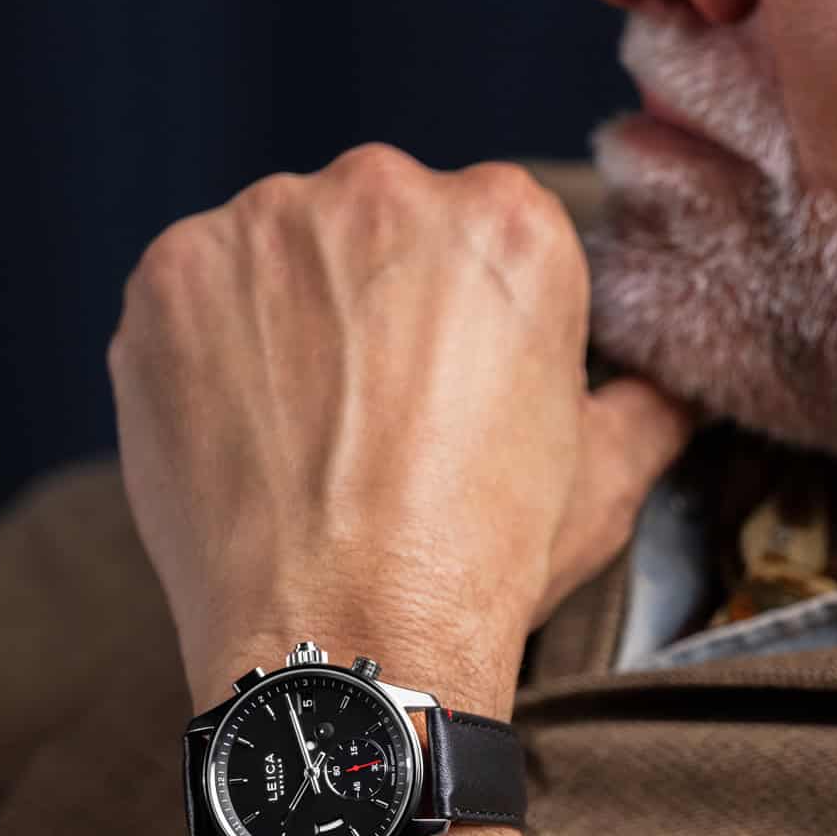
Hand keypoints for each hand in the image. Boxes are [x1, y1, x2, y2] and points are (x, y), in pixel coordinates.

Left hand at [106, 146, 691, 717]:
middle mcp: (385, 191)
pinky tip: (241, 429)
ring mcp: (265, 227)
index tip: (450, 386)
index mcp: (509, 222)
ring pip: (281, 252)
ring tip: (302, 433)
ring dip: (288, 316)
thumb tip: (664, 389)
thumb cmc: (477, 566)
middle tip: (374, 418)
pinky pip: (195, 290)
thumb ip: (644, 402)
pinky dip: (207, 346)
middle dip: (375, 303)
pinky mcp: (172, 275)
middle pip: (378, 226)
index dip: (466, 318)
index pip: (481, 231)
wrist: (340, 644)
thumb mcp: (606, 481)